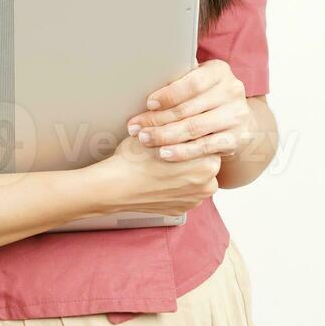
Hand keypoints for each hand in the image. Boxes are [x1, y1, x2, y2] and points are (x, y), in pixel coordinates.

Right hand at [88, 134, 220, 216]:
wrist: (116, 186)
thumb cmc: (136, 157)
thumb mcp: (161, 132)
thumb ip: (182, 125)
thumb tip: (191, 115)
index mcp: (208, 162)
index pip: (208, 143)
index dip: (192, 137)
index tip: (180, 135)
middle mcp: (207, 184)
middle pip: (205, 162)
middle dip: (191, 156)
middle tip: (170, 149)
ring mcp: (194, 200)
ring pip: (195, 180)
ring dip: (185, 172)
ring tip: (164, 165)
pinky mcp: (181, 210)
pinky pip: (183, 194)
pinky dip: (175, 187)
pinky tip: (161, 179)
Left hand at [126, 59, 251, 162]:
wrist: (236, 117)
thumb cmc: (205, 95)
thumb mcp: (198, 79)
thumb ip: (180, 76)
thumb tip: (146, 74)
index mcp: (219, 71)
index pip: (193, 83)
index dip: (169, 94)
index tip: (148, 104)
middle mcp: (232, 91)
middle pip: (188, 108)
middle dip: (157, 119)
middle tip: (135, 127)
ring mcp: (236, 116)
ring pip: (194, 128)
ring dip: (165, 136)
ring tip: (144, 139)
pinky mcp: (237, 138)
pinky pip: (205, 147)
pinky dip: (182, 152)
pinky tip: (164, 153)